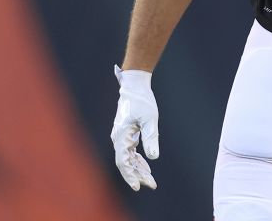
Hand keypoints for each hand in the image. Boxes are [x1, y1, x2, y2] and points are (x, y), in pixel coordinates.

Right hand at [110, 65, 159, 190]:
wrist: (134, 86)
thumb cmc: (142, 101)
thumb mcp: (150, 120)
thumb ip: (151, 138)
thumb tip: (153, 158)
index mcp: (122, 136)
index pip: (124, 162)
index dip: (130, 176)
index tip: (138, 187)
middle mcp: (118, 138)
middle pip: (126, 163)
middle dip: (138, 175)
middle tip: (152, 184)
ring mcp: (121, 136)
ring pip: (128, 158)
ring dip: (138, 169)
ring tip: (150, 180)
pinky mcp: (125, 134)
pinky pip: (129, 152)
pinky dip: (137, 160)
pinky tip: (146, 168)